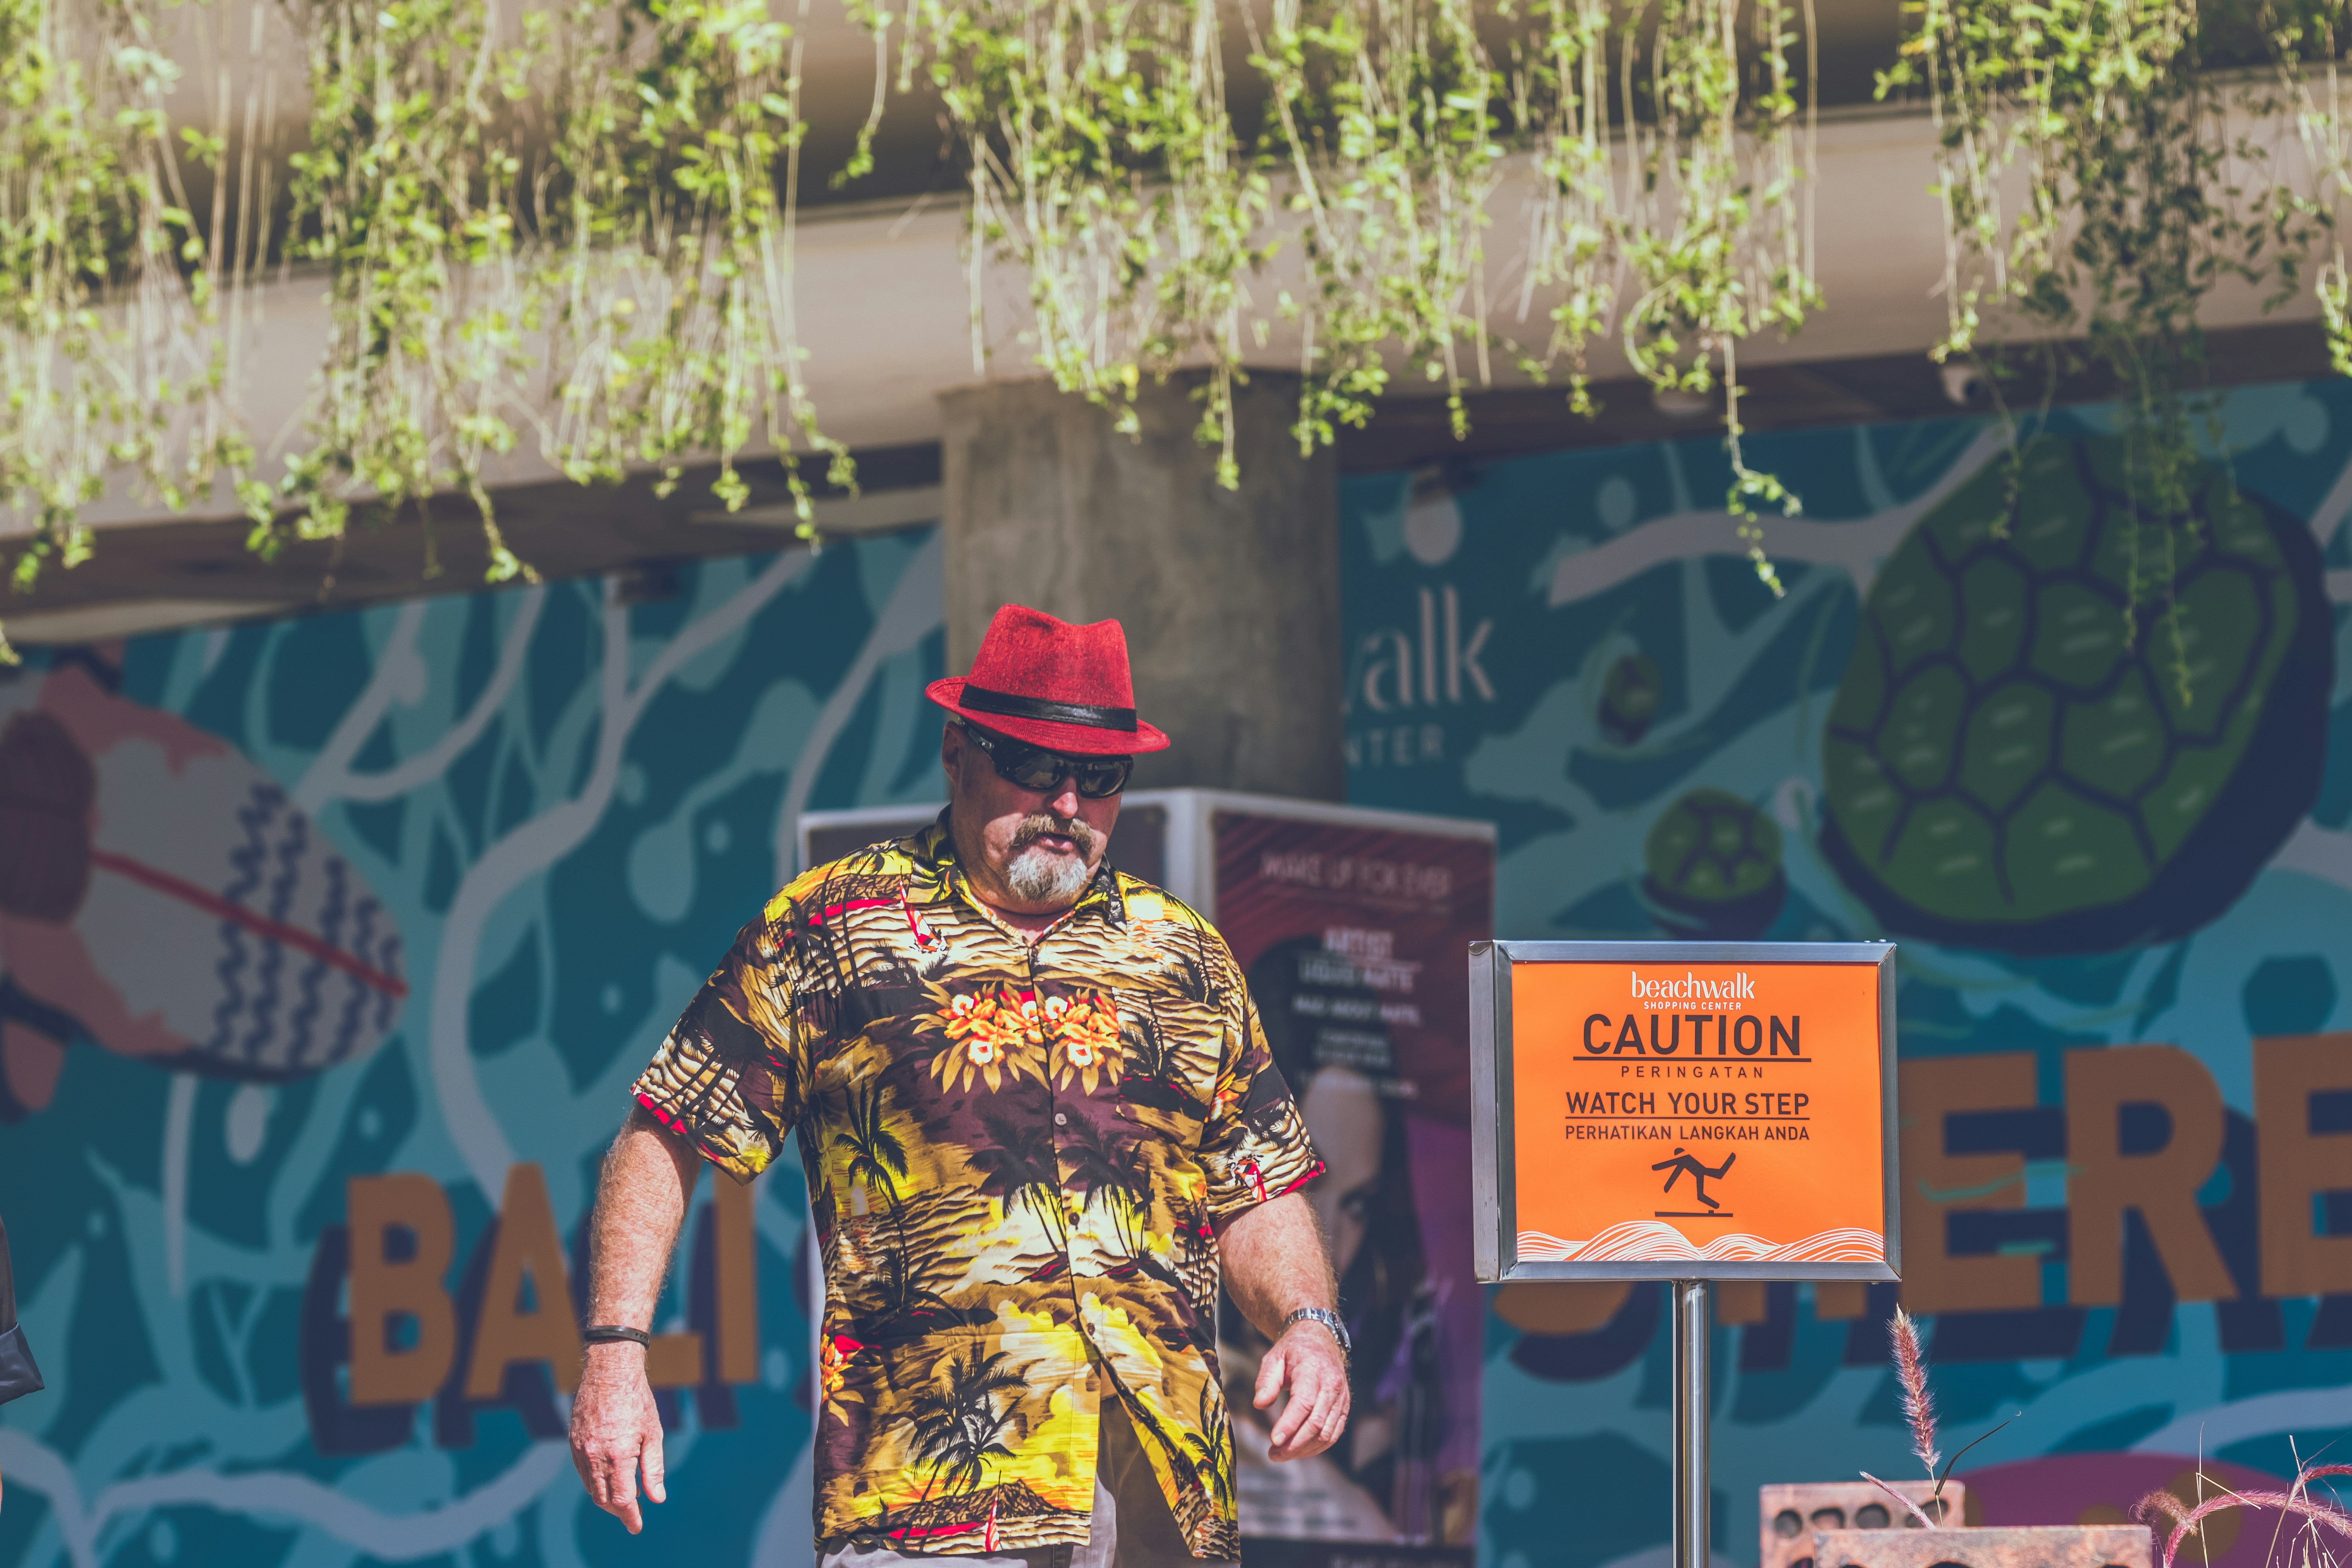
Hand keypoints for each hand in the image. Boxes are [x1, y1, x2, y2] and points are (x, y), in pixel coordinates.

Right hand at [569, 1344, 665, 1532]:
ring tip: (623, 1500)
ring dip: (606, 1498)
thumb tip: (656, 1499)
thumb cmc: (637, 1400)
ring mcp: (581, 1450)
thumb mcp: (652, 1433)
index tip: (637, 1527)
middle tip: (633, 1515)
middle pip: (604, 1499)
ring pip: (590, 1487)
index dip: (630, 1517)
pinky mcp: (573, 1442)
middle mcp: (595, 1456)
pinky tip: (607, 1479)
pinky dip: (594, 1482)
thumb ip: (653, 1469)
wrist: (609, 1371)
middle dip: (619, 1511)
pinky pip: (582, 1472)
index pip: (622, 1500)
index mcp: (618, 1455)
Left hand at [1253, 1319, 1350, 1461]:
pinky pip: (1333, 1434)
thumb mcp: (1274, 1357)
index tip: (1273, 1440)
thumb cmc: (1293, 1351)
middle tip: (1273, 1454)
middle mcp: (1332, 1385)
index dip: (1289, 1424)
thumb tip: (1260, 1404)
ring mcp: (1341, 1398)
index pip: (1304, 1402)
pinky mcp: (1344, 1408)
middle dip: (1294, 1444)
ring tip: (1281, 1455)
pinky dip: (1316, 1447)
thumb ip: (1266, 1380)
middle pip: (1316, 1423)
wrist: (1320, 1341)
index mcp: (1313, 1370)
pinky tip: (1298, 1450)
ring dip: (1304, 1449)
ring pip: (1326, 1433)